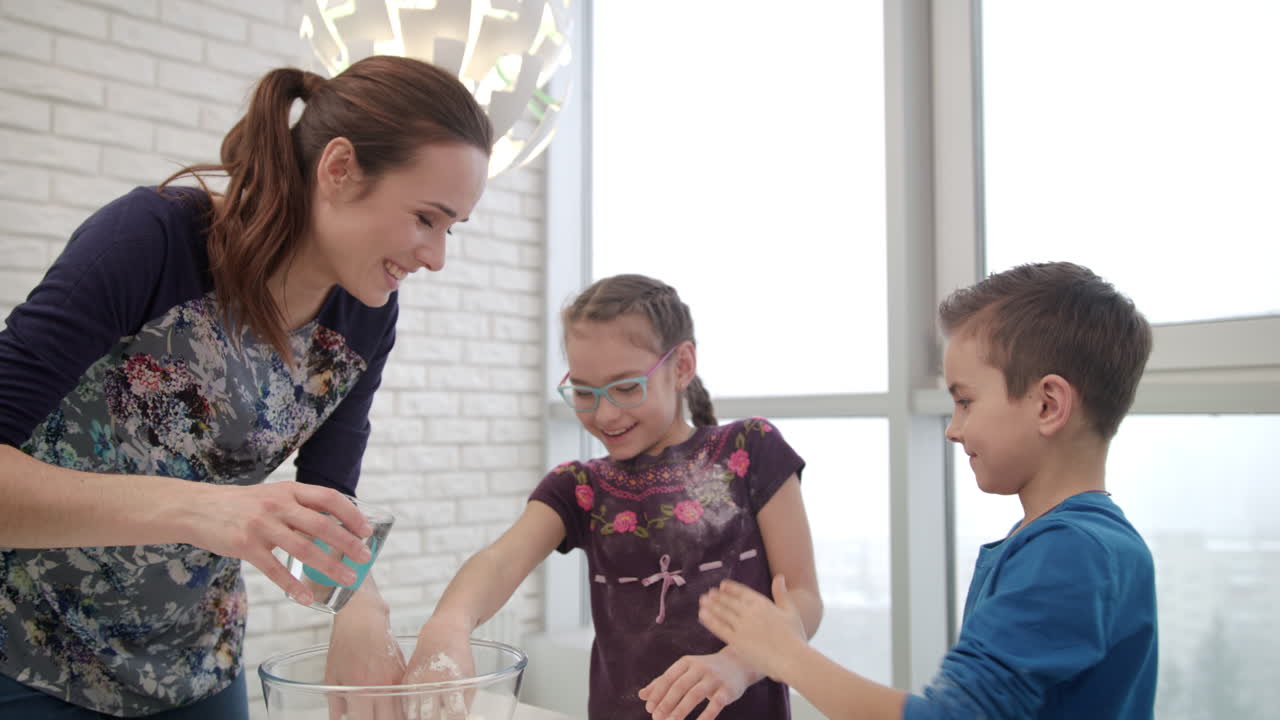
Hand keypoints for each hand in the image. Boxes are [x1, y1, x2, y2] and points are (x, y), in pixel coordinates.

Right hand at [183, 481, 372, 604]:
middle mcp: (278, 505)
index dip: (352, 514)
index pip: (329, 498)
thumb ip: (300, 507)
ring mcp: (261, 525)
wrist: (197, 508)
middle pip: (321, 525)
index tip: (367, 530)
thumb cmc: (242, 505)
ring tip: (347, 578)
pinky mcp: (245, 546)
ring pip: (303, 549)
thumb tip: (335, 525)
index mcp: (289, 491)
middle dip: (347, 543)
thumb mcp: (273, 496)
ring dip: (329, 566)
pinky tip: (307, 598)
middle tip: (365, 557)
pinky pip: (275, 570)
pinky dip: (293, 586)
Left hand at [324, 599, 405, 719]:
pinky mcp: (402, 671)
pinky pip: (404, 694)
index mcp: (360, 689)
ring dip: (394, 715)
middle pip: (389, 719)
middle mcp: (381, 686)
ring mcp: (395, 679)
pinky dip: (400, 703)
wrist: (363, 618)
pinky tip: (393, 706)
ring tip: (384, 714)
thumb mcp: (331, 675)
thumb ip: (336, 703)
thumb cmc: (344, 644)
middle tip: (374, 717)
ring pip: (401, 709)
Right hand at [401, 617, 476, 719]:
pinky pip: (406, 703)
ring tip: (427, 717)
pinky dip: (411, 711)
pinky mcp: (407, 680)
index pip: (455, 713)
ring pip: (414, 713)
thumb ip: (466, 699)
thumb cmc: (458, 655)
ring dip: (420, 718)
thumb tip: (463, 718)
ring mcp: (418, 681)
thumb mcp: (469, 676)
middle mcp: (433, 681)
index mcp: (453, 681)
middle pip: (430, 717)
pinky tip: (418, 713)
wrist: (441, 634)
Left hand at [638, 650, 756, 719]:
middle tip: (656, 719)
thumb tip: (641, 695)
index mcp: (686, 663)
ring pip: (695, 695)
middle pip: (679, 686)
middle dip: (666, 703)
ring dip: (681, 710)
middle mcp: (700, 668)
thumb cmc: (704, 671)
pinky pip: (715, 704)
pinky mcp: (727, 690)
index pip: (668, 678)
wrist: (738, 664)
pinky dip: (705, 716)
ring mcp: (714, 678)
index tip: (649, 709)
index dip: (657, 693)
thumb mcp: (684, 672)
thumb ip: (663, 682)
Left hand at [698, 575, 807, 681]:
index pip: (742, 592)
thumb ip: (781, 593)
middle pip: (729, 601)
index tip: (722, 585)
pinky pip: (719, 628)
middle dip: (717, 596)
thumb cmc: (794, 636)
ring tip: (702, 601)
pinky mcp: (737, 641)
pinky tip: (702, 615)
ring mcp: (742, 626)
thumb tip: (779, 576)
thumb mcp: (790, 611)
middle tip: (707, 593)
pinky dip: (710, 620)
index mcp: (763, 603)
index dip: (730, 588)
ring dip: (711, 606)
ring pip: (722, 613)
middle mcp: (750, 612)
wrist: (792, 658)